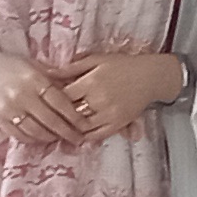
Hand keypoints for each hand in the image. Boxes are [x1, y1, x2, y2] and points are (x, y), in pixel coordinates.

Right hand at [0, 47, 83, 143]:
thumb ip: (52, 77)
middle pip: (51, 120)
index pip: (60, 102)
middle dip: (68, 132)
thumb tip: (77, 88)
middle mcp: (22, 95)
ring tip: (62, 139)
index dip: (75, 116)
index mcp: (34, 80)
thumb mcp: (32, 65)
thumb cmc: (8, 65)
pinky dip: (34, 139)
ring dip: (52, 138)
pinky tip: (43, 138)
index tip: (85, 124)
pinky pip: (20, 135)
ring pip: (37, 131)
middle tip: (79, 139)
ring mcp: (9, 109)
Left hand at [57, 52, 180, 142]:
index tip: (46, 101)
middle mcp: (99, 99)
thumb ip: (71, 68)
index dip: (52, 100)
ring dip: (70, 129)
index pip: (63, 96)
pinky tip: (79, 134)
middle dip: (59, 116)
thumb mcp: (96, 60)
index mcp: (92, 82)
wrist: (150, 76)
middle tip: (48, 118)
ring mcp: (110, 113)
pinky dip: (86, 136)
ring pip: (82, 127)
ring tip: (61, 128)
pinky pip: (97, 135)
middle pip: (71, 113)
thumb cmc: (122, 65)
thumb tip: (47, 72)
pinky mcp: (119, 123)